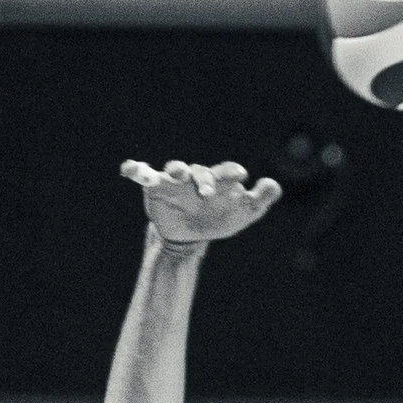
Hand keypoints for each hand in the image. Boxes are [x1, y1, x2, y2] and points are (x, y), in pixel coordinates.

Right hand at [123, 159, 281, 246]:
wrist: (190, 234)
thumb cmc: (218, 218)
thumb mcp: (243, 213)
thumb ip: (259, 200)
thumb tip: (274, 185)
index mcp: (217, 179)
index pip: (225, 172)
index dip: (232, 172)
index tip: (241, 175)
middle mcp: (195, 175)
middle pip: (199, 171)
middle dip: (204, 179)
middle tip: (207, 192)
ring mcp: (174, 180)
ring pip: (174, 169)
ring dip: (175, 169)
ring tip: (175, 174)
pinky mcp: (154, 187)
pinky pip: (143, 175)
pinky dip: (135, 170)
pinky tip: (128, 169)